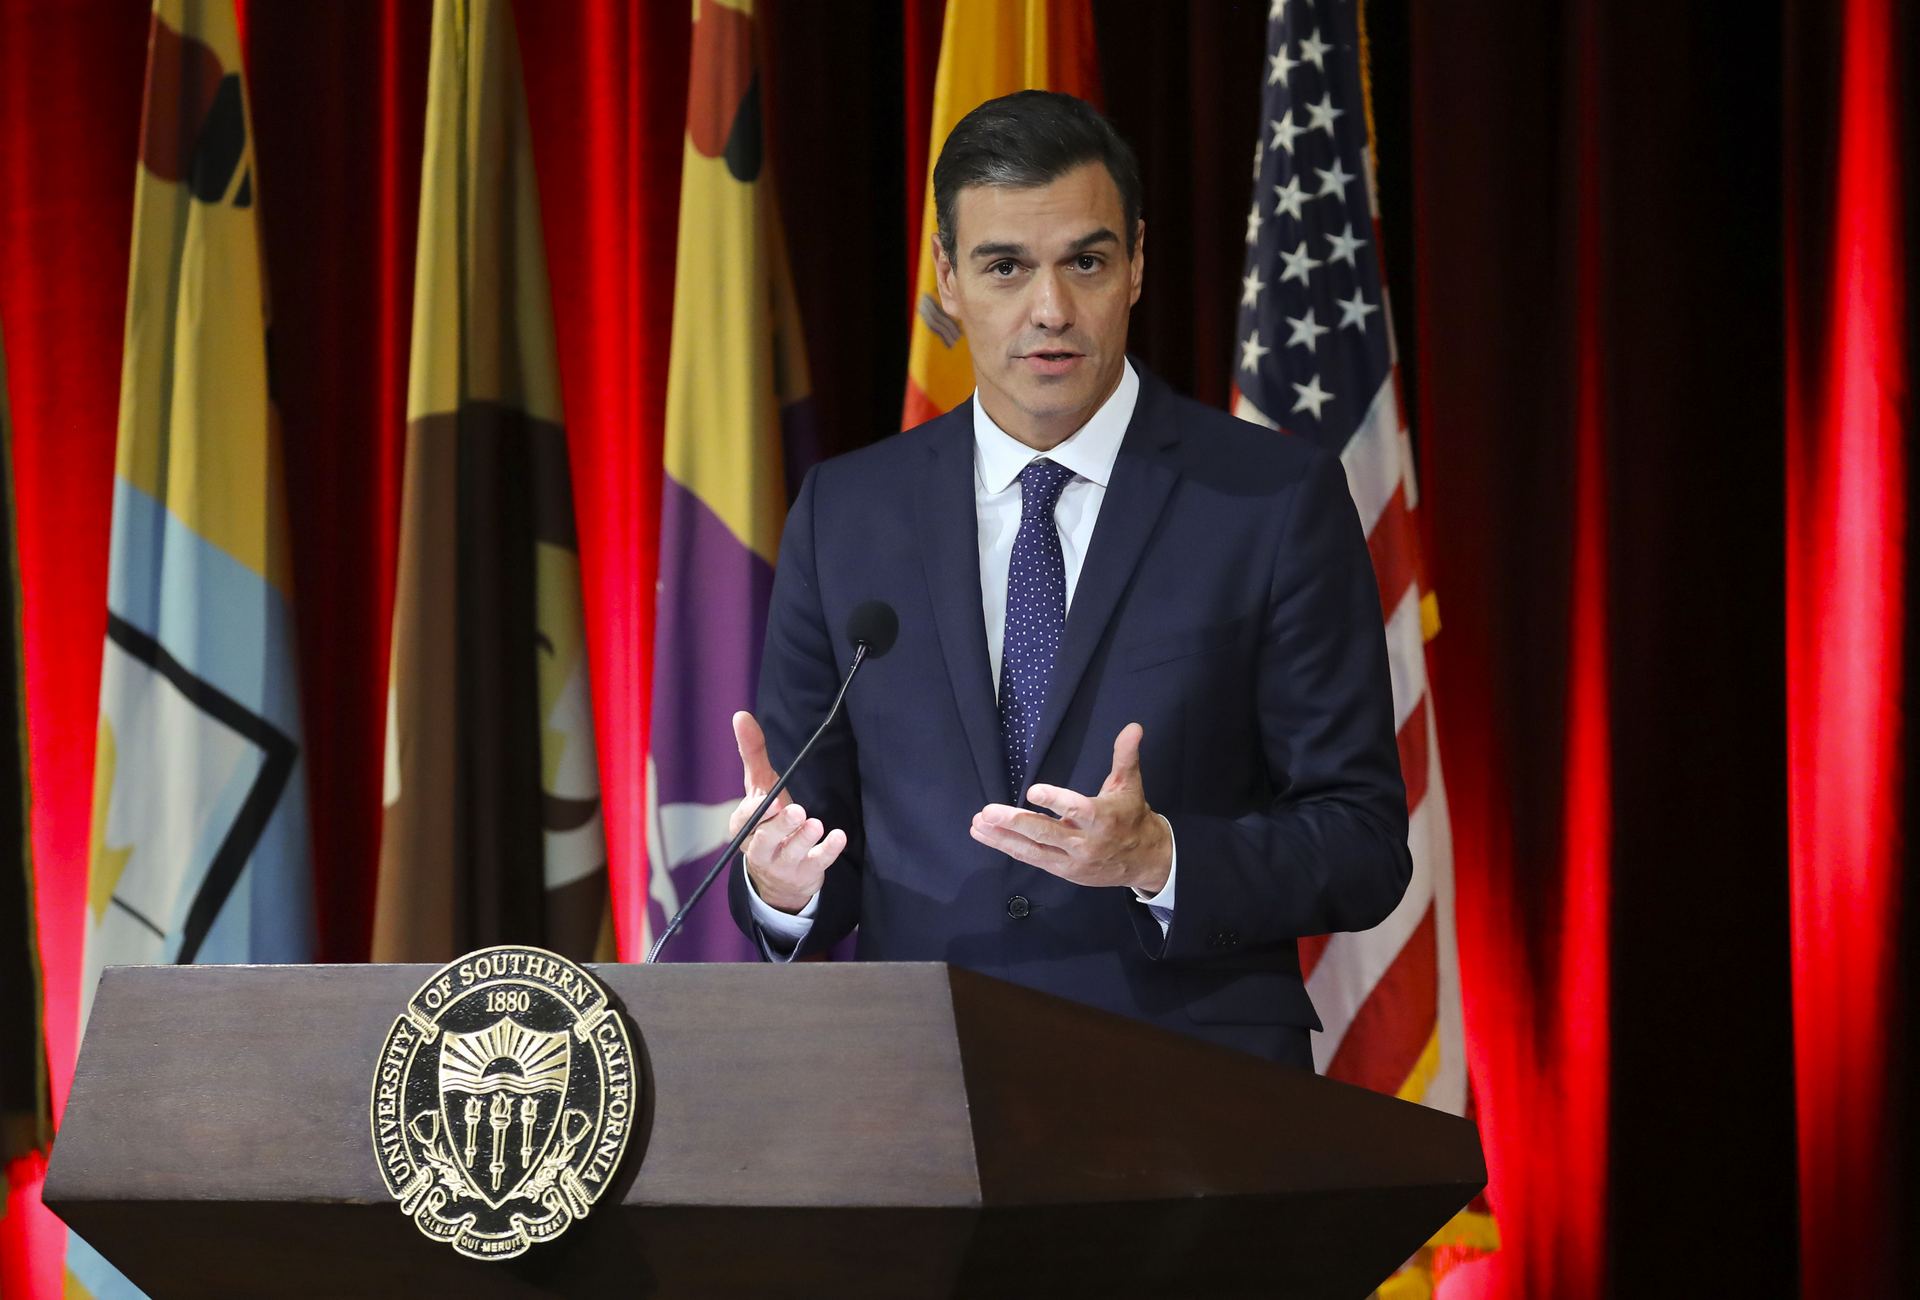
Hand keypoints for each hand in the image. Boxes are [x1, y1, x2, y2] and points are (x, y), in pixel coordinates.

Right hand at [731, 711, 848, 913]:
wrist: (780, 875)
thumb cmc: (768, 820)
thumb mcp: (760, 787)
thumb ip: (752, 753)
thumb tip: (741, 715)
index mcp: (745, 828)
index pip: (743, 822)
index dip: (754, 812)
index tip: (769, 801)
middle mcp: (759, 849)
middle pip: (765, 839)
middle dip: (779, 826)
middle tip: (796, 810)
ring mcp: (783, 864)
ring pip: (790, 853)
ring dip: (802, 838)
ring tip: (815, 824)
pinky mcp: (805, 873)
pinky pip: (816, 864)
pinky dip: (827, 851)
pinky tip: (838, 836)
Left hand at [969, 723, 1172, 893]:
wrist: (1146, 861)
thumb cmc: (1132, 817)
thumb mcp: (1130, 784)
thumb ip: (1126, 755)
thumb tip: (1133, 726)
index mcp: (1102, 818)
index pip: (1076, 809)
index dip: (1055, 801)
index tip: (1032, 791)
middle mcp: (1085, 842)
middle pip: (1046, 833)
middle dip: (1014, 822)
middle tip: (988, 812)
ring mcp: (1071, 859)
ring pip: (1032, 849)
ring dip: (1002, 837)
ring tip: (978, 823)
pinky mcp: (1062, 870)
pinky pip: (1031, 858)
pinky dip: (1007, 847)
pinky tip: (986, 836)